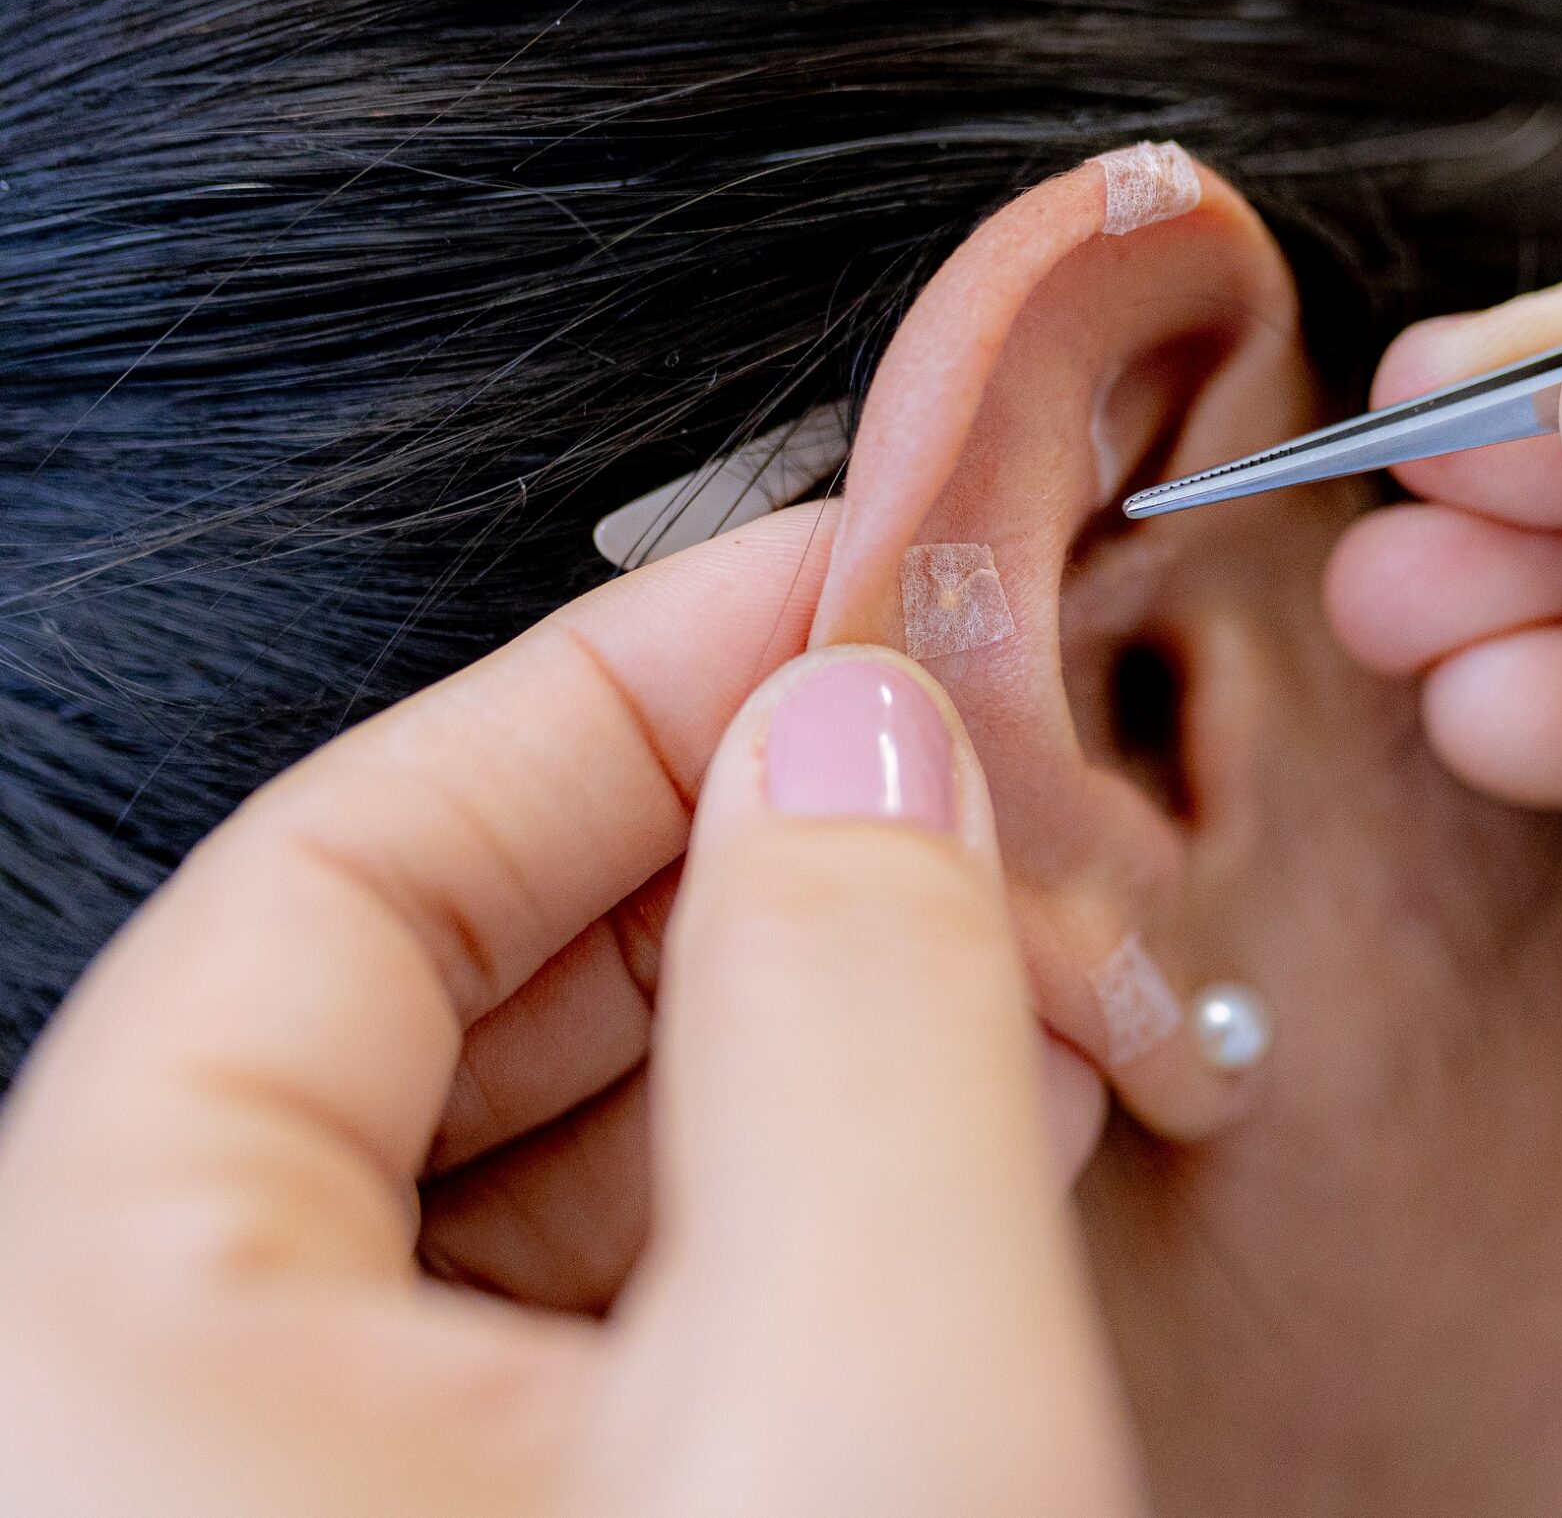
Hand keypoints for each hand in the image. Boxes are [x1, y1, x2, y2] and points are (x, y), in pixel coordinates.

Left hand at [0, 514, 1139, 1517]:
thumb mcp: (859, 1419)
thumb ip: (858, 1032)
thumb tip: (860, 742)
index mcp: (99, 1353)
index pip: (333, 877)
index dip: (624, 698)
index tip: (834, 597)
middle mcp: (133, 1430)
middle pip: (415, 1010)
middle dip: (727, 863)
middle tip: (938, 757)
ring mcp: (279, 1509)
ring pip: (504, 1174)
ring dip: (774, 1039)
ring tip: (999, 954)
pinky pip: (562, 1333)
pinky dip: (759, 1219)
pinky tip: (939, 1150)